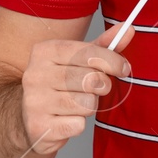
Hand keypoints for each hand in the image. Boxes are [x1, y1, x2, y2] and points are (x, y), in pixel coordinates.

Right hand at [20, 22, 132, 157]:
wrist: (29, 118)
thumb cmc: (60, 85)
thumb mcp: (79, 61)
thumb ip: (103, 46)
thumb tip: (128, 29)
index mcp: (45, 51)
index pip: (88, 52)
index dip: (112, 61)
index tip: (123, 68)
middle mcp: (35, 74)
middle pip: (90, 79)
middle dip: (102, 86)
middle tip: (97, 89)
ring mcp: (34, 102)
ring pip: (86, 103)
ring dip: (90, 106)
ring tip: (78, 104)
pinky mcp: (38, 127)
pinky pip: (78, 125)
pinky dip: (79, 124)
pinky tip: (67, 119)